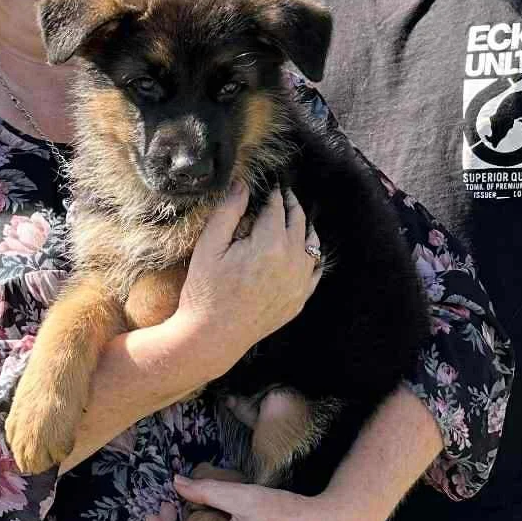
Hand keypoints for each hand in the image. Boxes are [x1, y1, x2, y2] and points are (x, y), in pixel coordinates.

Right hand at [170, 183, 321, 378]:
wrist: (213, 336)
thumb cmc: (206, 291)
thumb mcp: (209, 246)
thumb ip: (228, 211)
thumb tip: (243, 184)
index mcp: (271, 244)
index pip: (278, 208)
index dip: (274, 193)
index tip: (273, 184)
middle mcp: (292, 261)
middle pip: (298, 222)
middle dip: (291, 205)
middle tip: (285, 194)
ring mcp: (299, 283)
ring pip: (312, 245)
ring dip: (305, 227)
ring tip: (296, 217)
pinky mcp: (299, 300)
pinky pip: (315, 271)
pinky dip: (313, 256)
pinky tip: (307, 251)